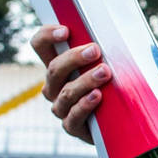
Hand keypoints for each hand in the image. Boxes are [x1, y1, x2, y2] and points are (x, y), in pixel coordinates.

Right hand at [30, 22, 111, 144]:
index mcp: (58, 66)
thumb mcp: (103, 63)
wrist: (117, 120)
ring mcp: (61, 107)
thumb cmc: (110, 84)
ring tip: (104, 72)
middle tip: (95, 51)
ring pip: (65, 93)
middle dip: (74, 58)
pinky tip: (97, 96)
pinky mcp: (72, 126)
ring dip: (85, 80)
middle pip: (53, 69)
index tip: (65, 31)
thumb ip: (101, 51)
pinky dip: (84, 105)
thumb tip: (116, 31)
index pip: (40, 45)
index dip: (46, 35)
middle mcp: (54, 86)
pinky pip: (73, 117)